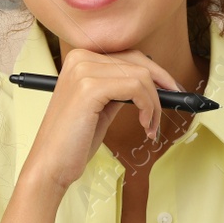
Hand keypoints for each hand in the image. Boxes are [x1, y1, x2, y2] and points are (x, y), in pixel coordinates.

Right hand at [21, 47, 183, 191]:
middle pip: (138, 62)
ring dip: (154, 103)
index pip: (129, 56)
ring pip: (141, 76)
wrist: (50, 166)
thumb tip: (152, 84)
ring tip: (150, 126)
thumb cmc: (73, 141)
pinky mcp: (89, 88)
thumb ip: (120, 89)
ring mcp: (83, 71)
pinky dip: (148, 107)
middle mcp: (80, 58)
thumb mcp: (101, 107)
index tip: (171, 89)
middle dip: (162, 84)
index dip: (156, 73)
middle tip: (174, 104)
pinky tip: (144, 125)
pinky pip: (136, 88)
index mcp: (80, 59)